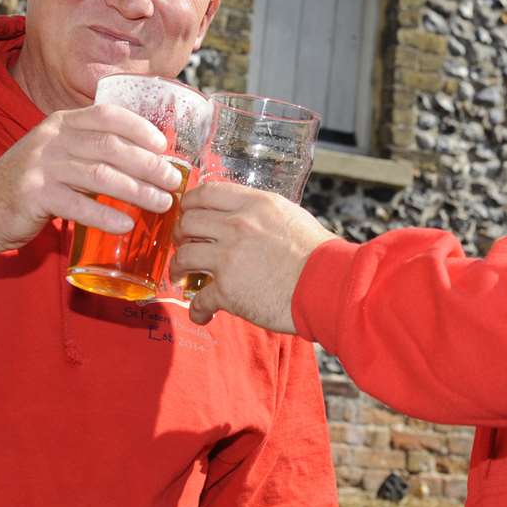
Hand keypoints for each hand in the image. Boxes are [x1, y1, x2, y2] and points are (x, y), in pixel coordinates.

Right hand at [0, 104, 184, 258]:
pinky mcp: (33, 196)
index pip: (107, 115)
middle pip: (110, 146)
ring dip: (137, 190)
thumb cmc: (31, 183)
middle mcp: (52, 138)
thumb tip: (146, 162)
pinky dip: (106, 216)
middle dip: (147, 163)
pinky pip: (77, 206)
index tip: (163, 146)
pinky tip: (127, 225)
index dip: (139, 128)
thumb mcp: (59, 155)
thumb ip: (91, 152)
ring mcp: (41, 166)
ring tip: (161, 203)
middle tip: (172, 181)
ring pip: (100, 175)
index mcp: (62, 123)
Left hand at [170, 182, 337, 331]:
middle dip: (180, 235)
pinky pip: (199, 298)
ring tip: (182, 276)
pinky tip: (202, 313)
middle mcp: (237, 226)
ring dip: (178, 268)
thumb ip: (261, 212)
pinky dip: (197, 309)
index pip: (205, 193)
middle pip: (188, 223)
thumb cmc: (316, 253)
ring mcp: (229, 258)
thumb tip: (244, 215)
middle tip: (183, 245)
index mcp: (253, 204)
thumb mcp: (289, 215)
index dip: (189, 204)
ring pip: (184, 257)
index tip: (186, 214)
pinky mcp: (228, 290)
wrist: (328, 285)